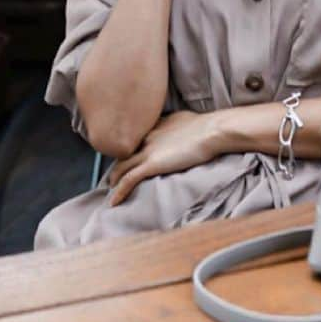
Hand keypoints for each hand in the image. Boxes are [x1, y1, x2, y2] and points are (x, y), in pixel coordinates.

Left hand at [107, 111, 221, 205]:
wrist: (209, 131)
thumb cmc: (204, 126)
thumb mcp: (183, 119)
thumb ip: (173, 126)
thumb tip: (176, 131)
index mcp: (154, 125)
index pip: (134, 138)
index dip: (128, 149)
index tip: (125, 157)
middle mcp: (146, 136)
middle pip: (123, 151)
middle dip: (116, 163)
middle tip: (112, 175)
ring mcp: (147, 150)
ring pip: (121, 166)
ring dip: (114, 179)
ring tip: (110, 189)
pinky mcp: (151, 164)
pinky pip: (128, 179)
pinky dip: (119, 191)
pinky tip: (114, 201)